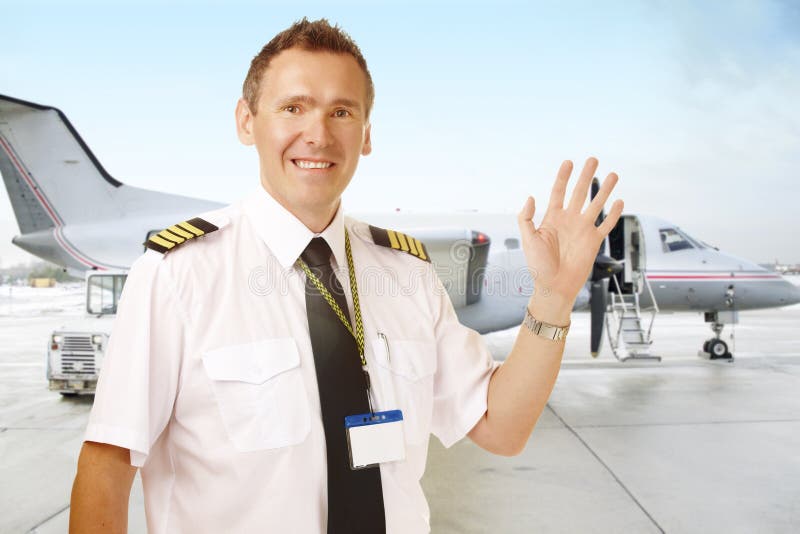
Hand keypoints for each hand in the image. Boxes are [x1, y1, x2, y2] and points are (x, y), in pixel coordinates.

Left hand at [517, 157, 622, 312]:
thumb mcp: (528, 240)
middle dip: (586, 176)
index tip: (569, 162)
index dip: (563, 177)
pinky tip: (619, 202)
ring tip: (612, 175)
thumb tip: (530, 197)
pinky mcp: (594, 241)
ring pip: (596, 204)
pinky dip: (614, 214)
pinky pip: (606, 225)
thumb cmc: (538, 266)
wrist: (554, 286)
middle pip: (579, 193)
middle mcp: (569, 221)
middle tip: (593, 160)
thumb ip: (527, 218)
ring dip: (604, 190)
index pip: (558, 192)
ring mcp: (582, 230)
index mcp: (552, 218)